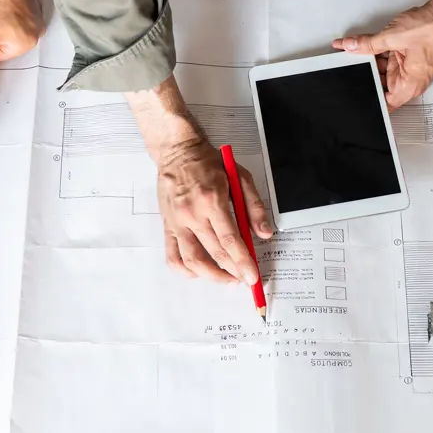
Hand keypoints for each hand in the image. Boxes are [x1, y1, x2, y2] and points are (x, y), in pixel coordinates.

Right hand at [156, 141, 273, 284]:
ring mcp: (177, 222)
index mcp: (212, 201)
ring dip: (211, 276)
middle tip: (244, 279)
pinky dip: (186, 270)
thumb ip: (255, 206)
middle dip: (233, 272)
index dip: (243, 262)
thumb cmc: (208, 163)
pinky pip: (172, 256)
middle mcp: (192, 214)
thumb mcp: (240, 177)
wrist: (178, 152)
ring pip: (192, 261)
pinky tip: (200, 272)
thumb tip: (264, 232)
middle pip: (214, 253)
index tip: (252, 275)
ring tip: (226, 279)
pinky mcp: (168, 226)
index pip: (230, 240)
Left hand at [331, 0, 432, 109]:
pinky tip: (364, 45)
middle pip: (381, 84)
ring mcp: (409, 67)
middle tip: (352, 65)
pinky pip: (388, 59)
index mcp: (412, 83)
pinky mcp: (408, 57)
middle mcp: (412, 79)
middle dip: (366, 74)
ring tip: (356, 51)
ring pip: (382, 70)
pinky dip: (377, 52)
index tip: (358, 94)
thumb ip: (368, 44)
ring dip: (370, 61)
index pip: (387, 103)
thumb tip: (351, 47)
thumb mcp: (392, 36)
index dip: (371, 100)